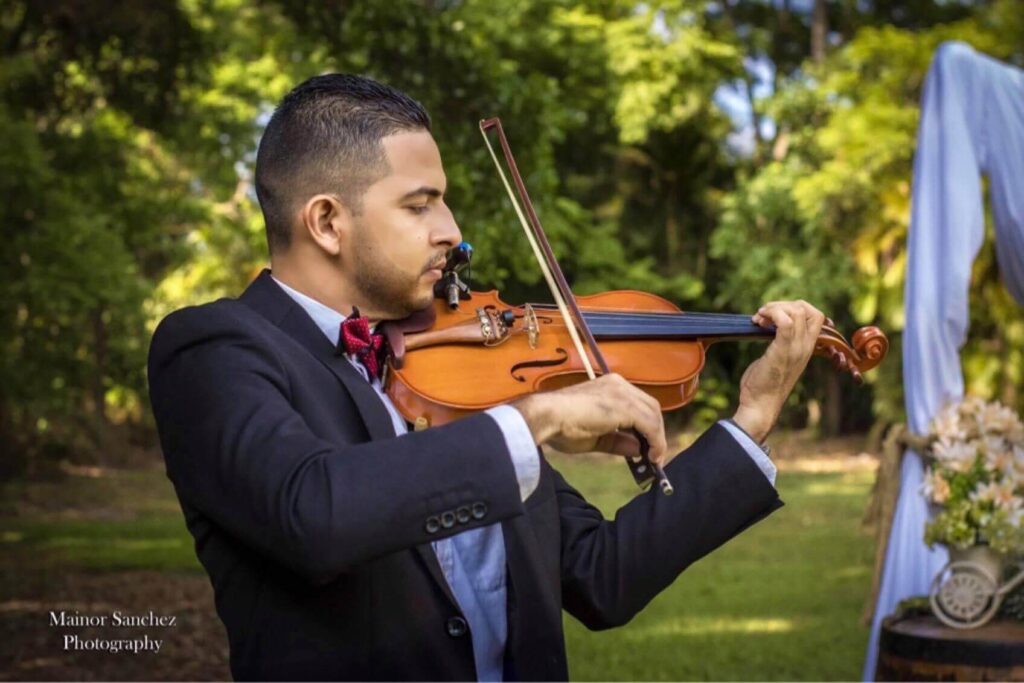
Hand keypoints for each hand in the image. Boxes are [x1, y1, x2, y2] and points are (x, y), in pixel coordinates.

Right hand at [511, 374, 667, 465]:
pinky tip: (652, 456)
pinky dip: (656, 441)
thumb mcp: (595, 437)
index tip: (648, 447)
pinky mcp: (625, 406)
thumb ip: (617, 441)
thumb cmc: (560, 426)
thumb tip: (638, 449)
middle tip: (655, 455)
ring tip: (654, 459)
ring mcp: (622, 393)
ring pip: (653, 415)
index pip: (638, 404)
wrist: (546, 416)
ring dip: (657, 439)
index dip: (647, 426)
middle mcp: (619, 384)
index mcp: (610, 386)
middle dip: (656, 432)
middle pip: (650, 407)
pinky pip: (650, 425)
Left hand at [732, 300, 825, 442]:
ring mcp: (795, 349)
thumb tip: (766, 324)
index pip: (817, 316)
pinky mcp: (782, 351)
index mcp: (806, 348)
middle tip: (763, 315)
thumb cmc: (763, 384)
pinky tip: (758, 321)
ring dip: (774, 308)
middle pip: (809, 309)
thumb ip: (780, 342)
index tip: (773, 315)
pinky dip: (772, 314)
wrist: (760, 405)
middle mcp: (805, 347)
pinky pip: (785, 322)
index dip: (796, 307)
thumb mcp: (777, 358)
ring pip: (797, 312)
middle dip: (784, 304)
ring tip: (759, 318)